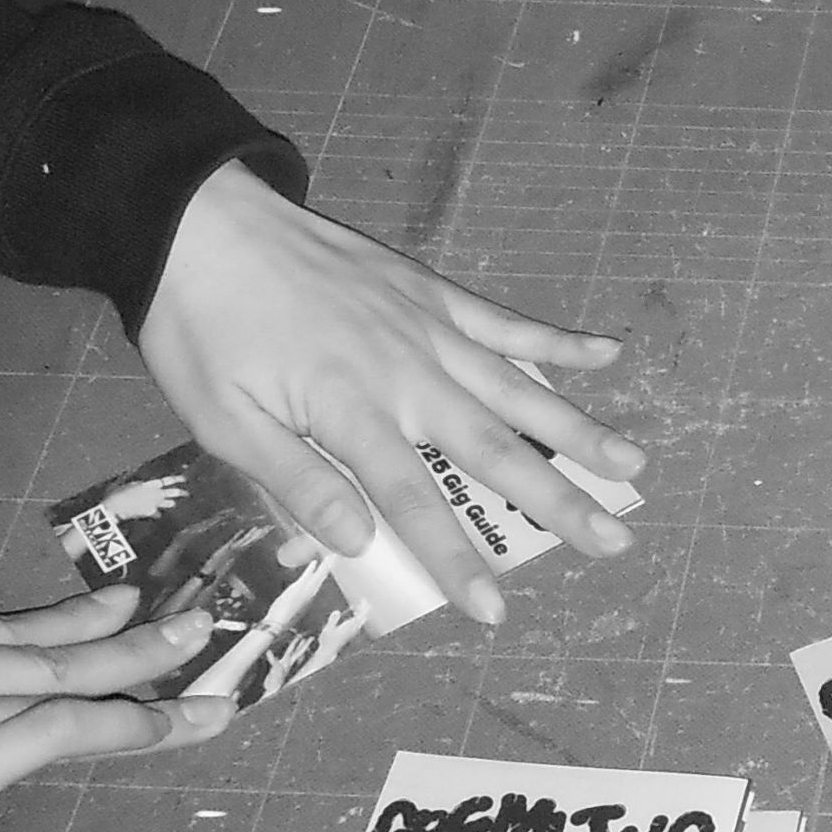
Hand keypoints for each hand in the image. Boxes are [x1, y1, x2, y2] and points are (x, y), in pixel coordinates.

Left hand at [137, 164, 641, 624]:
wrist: (199, 221)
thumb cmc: (200, 329)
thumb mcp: (220, 419)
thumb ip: (295, 478)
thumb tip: (358, 542)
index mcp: (349, 411)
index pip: (412, 501)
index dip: (455, 558)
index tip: (495, 611)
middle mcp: (405, 373)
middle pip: (493, 449)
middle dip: (557, 501)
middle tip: (614, 542)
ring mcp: (426, 328)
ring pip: (516, 388)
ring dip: (578, 430)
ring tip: (633, 466)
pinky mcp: (430, 291)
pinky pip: (504, 321)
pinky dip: (556, 340)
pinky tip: (608, 353)